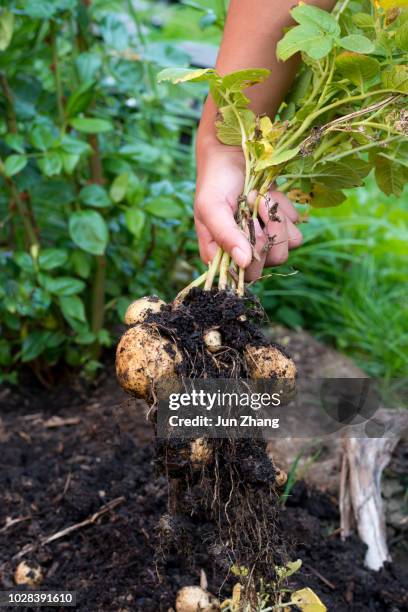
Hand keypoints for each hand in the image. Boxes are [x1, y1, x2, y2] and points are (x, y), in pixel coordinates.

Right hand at [195, 139, 302, 280]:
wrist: (234, 152)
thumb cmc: (216, 180)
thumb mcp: (212, 207)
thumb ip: (225, 235)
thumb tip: (243, 263)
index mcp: (222, 255)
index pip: (246, 274)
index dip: (253, 252)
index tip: (246, 222)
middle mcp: (245, 253)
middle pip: (270, 262)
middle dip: (267, 231)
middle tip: (253, 203)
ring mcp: (266, 241)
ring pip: (287, 248)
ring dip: (277, 219)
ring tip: (261, 198)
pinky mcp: (282, 228)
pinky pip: (296, 232)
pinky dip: (286, 212)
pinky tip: (271, 198)